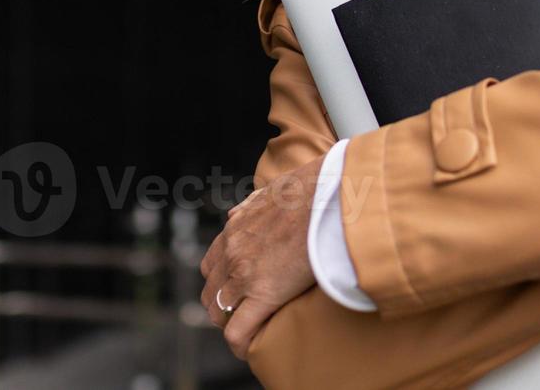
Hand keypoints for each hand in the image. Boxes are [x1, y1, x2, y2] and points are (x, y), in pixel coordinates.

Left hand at [200, 154, 321, 358]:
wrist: (328, 195)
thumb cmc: (310, 190)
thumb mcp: (270, 191)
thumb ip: (251, 205)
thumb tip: (239, 212)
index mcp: (233, 229)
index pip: (211, 264)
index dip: (221, 282)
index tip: (235, 292)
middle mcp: (232, 251)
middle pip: (211, 290)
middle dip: (222, 304)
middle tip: (240, 314)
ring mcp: (244, 273)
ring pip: (219, 312)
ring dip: (230, 323)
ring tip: (247, 332)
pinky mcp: (264, 293)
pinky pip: (239, 330)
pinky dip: (240, 343)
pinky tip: (248, 349)